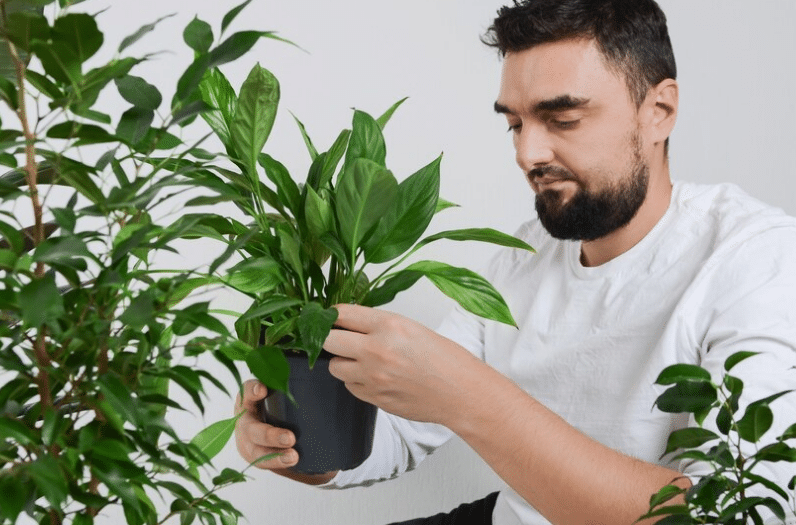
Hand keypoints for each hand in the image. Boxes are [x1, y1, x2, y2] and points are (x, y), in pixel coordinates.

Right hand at [234, 379, 336, 484]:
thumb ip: (289, 383)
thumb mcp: (279, 391)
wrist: (273, 431)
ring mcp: (248, 440)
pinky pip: (263, 461)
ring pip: (256, 450)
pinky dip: (277, 461)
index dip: (251, 390)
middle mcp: (245, 420)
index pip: (246, 392)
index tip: (263, 389)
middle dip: (270, 434)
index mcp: (249, 400)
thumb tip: (324, 366)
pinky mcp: (254, 455)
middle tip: (291, 438)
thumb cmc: (280, 404)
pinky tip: (291, 460)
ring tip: (294, 456)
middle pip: (251, 428)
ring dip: (275, 454)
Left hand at [325, 304, 483, 425]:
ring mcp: (373, 377)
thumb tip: (350, 324)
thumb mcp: (412, 327)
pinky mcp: (374, 398)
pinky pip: (350, 387)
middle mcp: (376, 350)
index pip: (342, 314)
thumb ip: (379, 325)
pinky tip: (374, 377)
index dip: (332, 315)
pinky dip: (356, 381)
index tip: (331, 317)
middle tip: (339, 338)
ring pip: (335, 366)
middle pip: (328, 340)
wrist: (461, 392)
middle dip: (330, 338)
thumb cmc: (445, 359)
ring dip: (343, 362)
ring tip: (361, 360)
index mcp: (389, 325)